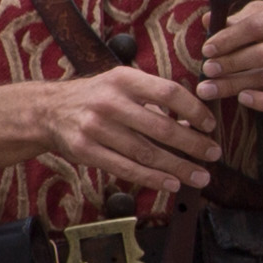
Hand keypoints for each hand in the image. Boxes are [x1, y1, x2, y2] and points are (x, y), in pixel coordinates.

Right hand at [33, 62, 229, 193]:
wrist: (48, 110)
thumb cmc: (98, 98)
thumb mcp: (124, 86)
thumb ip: (157, 101)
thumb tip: (196, 125)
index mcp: (124, 79)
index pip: (169, 92)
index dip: (194, 110)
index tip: (211, 126)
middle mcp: (109, 102)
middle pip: (161, 127)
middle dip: (193, 144)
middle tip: (214, 154)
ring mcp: (95, 127)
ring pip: (145, 152)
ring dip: (178, 167)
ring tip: (200, 176)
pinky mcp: (85, 150)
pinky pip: (125, 168)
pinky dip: (152, 178)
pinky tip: (171, 184)